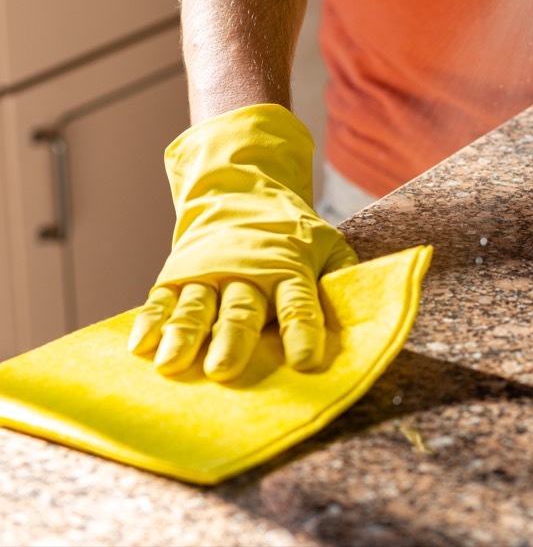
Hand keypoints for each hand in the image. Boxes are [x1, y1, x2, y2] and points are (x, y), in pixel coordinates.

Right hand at [128, 104, 356, 381]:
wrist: (240, 190)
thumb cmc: (292, 232)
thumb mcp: (326, 244)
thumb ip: (343, 275)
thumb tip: (365, 308)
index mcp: (288, 266)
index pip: (299, 303)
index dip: (303, 332)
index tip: (305, 362)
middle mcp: (246, 271)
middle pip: (242, 310)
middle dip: (234, 340)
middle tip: (224, 370)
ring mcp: (208, 273)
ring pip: (196, 307)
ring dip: (184, 335)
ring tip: (172, 365)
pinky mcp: (177, 275)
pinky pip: (161, 300)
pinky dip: (149, 322)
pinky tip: (139, 347)